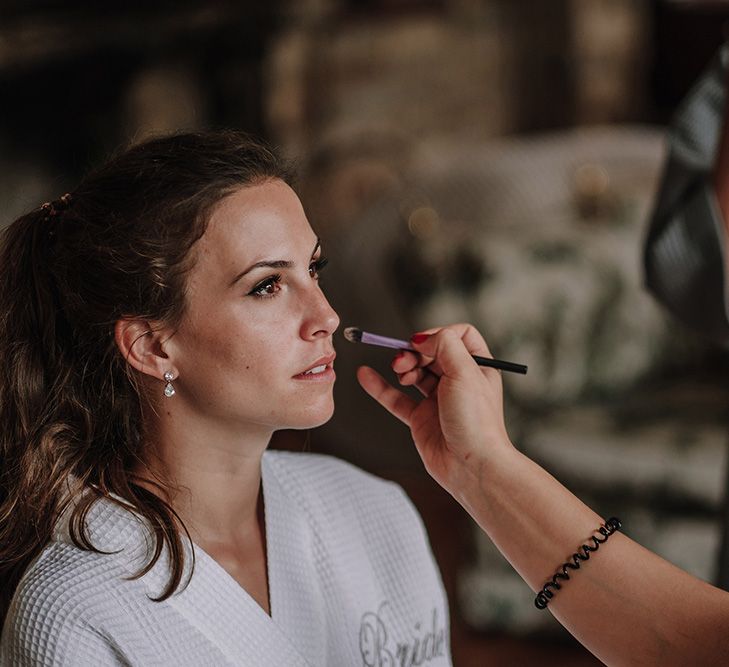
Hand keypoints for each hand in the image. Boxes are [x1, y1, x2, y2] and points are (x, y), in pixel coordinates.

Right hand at [356, 323, 513, 494]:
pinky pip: (396, 398)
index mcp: (477, 367)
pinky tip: (364, 375)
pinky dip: (380, 386)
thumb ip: (445, 344)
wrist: (471, 467)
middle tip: (405, 360)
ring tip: (399, 371)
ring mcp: (438, 400)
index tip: (424, 343)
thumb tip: (422, 339)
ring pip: (414, 372)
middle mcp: (458, 381)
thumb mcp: (466, 372)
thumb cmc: (477, 423)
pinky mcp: (421, 419)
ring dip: (402, 366)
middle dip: (415, 351)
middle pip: (431, 352)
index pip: (458, 336)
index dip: (439, 334)